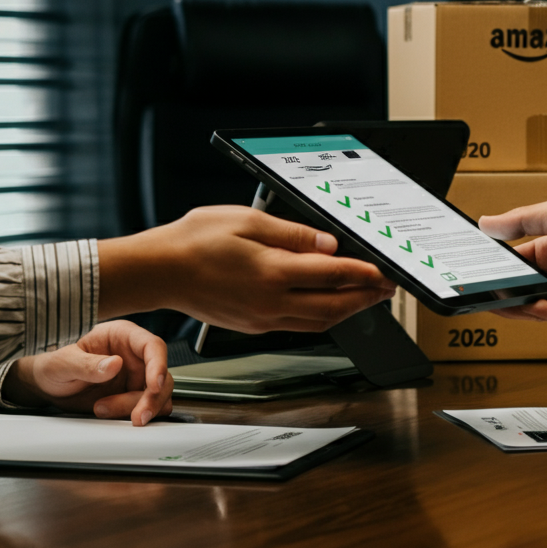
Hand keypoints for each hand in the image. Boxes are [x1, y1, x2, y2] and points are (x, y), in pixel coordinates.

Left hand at [3, 320, 172, 424]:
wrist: (47, 386)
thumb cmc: (53, 366)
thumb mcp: (63, 363)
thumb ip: (87, 364)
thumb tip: (115, 364)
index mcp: (122, 336)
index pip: (152, 346)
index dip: (158, 365)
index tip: (153, 385)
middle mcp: (134, 356)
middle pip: (161, 375)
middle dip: (151, 398)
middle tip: (136, 416)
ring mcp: (136, 377)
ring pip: (157, 395)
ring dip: (137, 408)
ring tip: (102, 410)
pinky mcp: (133, 396)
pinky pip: (147, 408)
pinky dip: (135, 415)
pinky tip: (111, 415)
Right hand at [97, 205, 395, 333]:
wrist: (159, 272)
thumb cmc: (194, 242)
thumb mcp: (247, 221)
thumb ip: (292, 235)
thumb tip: (327, 244)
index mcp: (273, 273)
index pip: (333, 275)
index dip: (365, 274)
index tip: (384, 272)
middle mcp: (271, 302)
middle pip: (334, 306)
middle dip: (366, 298)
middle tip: (387, 290)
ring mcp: (262, 319)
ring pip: (319, 322)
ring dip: (347, 312)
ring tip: (366, 299)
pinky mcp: (253, 325)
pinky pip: (299, 326)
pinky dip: (322, 318)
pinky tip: (328, 307)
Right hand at [478, 197, 546, 327]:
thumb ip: (521, 220)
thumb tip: (486, 222)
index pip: (514, 259)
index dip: (493, 262)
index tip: (470, 262)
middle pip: (518, 283)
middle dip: (496, 283)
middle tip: (469, 281)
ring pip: (528, 303)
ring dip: (507, 299)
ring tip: (483, 295)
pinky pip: (546, 315)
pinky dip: (528, 311)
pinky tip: (512, 304)